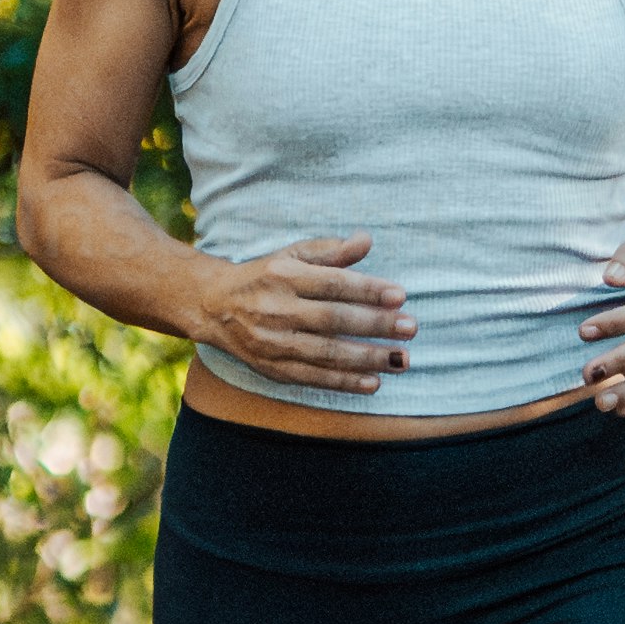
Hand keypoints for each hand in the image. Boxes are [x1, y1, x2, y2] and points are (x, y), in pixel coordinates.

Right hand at [190, 228, 412, 396]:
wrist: (213, 306)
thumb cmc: (265, 275)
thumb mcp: (292, 254)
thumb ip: (331, 250)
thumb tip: (367, 241)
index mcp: (284, 275)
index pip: (332, 284)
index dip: (367, 290)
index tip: (400, 295)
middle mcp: (277, 309)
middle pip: (333, 320)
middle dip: (375, 325)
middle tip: (411, 328)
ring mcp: (273, 342)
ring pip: (326, 353)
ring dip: (367, 359)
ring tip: (401, 359)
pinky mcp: (271, 368)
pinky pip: (312, 377)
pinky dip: (344, 382)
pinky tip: (372, 382)